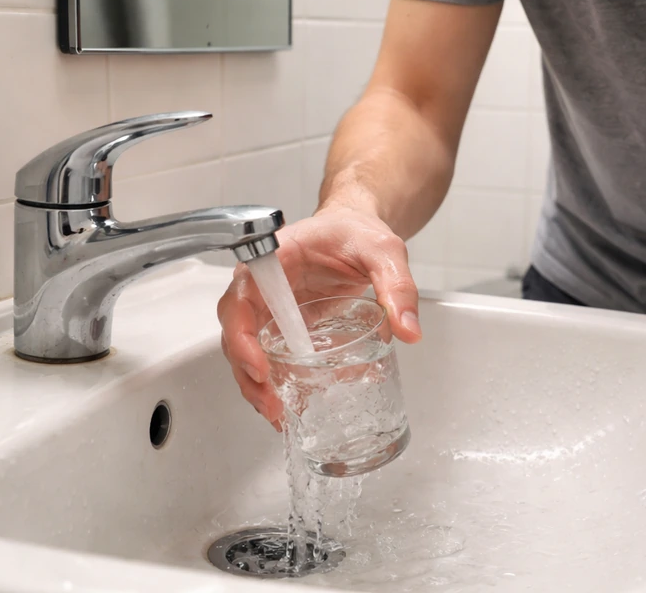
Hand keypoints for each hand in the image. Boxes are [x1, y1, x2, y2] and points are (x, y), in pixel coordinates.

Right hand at [216, 203, 421, 428]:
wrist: (357, 232)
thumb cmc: (357, 231)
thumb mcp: (382, 250)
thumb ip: (396, 285)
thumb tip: (408, 330)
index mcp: (272, 259)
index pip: (241, 297)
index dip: (241, 334)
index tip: (259, 365)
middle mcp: (263, 285)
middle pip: (236, 331)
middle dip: (247, 372)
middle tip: (272, 404)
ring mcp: (272, 307)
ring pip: (248, 348)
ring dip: (257, 384)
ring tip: (279, 414)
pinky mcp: (286, 325)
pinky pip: (271, 353)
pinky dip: (275, 380)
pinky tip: (289, 404)